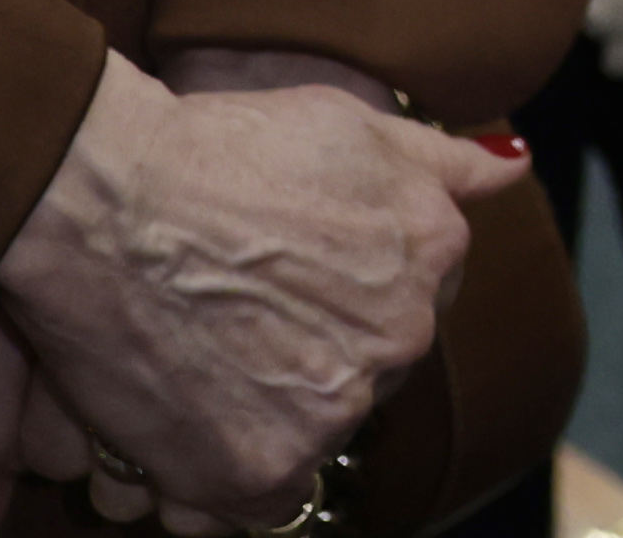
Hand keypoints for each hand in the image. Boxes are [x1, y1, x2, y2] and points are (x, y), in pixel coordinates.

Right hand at [0, 51, 497, 526]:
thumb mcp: (352, 123)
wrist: (110, 203)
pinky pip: (253, 505)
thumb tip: (513, 165)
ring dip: (258, 429)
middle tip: (228, 337)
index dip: (338, 310)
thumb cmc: (219, 150)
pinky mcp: (259, 471)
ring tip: (194, 378)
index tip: (285, 300)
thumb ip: (441, 158)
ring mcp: (333, 412)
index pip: (405, 310)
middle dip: (302, 372)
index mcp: (432, 255)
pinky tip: (180, 432)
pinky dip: (214, 481)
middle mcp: (399, 341)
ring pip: (305, 444)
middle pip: (358, 382)